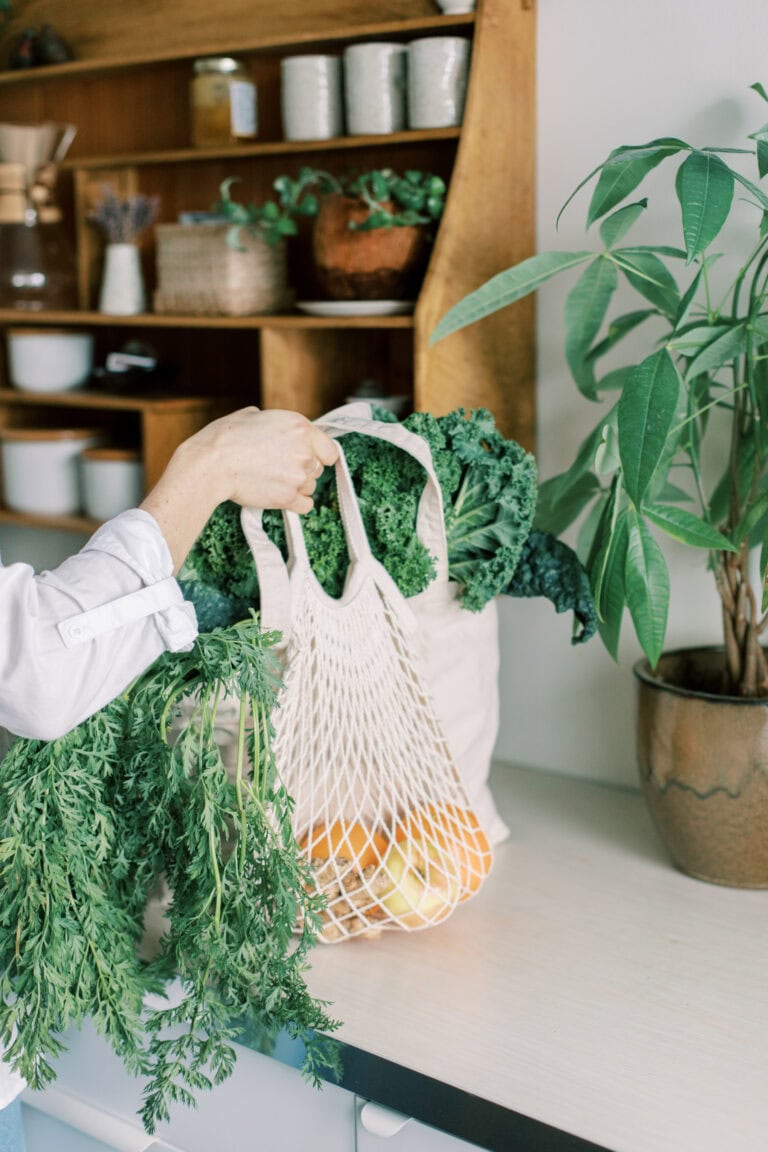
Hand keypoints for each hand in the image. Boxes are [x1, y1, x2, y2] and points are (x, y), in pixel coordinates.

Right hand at [141, 407, 338, 572]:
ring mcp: (298, 476)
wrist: (211, 464)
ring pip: (310, 487)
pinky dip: (296, 504)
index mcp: (300, 427)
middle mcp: (305, 451)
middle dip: (302, 470)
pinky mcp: (288, 497)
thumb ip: (270, 421)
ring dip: (296, 486)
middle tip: (279, 469)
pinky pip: (305, 505)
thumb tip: (266, 421)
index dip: (319, 455)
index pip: (329, 449)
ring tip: (272, 481)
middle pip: (318, 468)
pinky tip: (281, 497)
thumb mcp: (250, 415)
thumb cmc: (224, 438)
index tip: (309, 459)